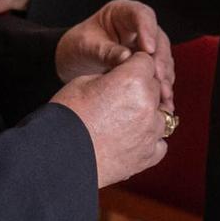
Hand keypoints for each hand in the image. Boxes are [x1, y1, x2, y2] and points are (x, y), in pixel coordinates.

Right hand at [52, 53, 167, 187]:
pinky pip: (160, 143)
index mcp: (133, 80)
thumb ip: (111, 76)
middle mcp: (148, 105)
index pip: (146, 61)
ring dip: (147, 114)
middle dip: (141, 88)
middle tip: (118, 98)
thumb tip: (121, 76)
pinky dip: (149, 140)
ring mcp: (151, 133)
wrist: (58, 159)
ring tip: (123, 121)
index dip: (133, 64)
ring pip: (161, 114)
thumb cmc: (65, 117)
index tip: (122, 72)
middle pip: (155, 86)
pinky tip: (131, 140)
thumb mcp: (83, 82)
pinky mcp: (148, 156)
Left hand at [57, 0, 173, 111]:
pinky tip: (164, 101)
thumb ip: (106, 51)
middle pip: (158, 38)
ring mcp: (145, 45)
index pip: (142, 15)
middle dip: (159, 59)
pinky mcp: (148, 63)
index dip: (148, 31)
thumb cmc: (77, 46)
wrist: (73, 63)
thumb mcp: (86, 46)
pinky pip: (160, 73)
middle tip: (158, 77)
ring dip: (165, 75)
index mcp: (123, 13)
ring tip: (164, 94)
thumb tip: (126, 58)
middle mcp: (139, 27)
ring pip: (163, 57)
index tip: (148, 50)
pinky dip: (162, 87)